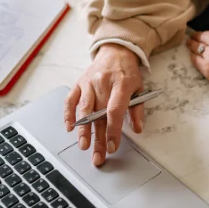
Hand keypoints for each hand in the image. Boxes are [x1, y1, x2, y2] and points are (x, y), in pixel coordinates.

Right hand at [64, 44, 143, 166]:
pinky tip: (69, 128)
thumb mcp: (139, 88)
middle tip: (97, 156)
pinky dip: (68, 114)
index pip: (115, 110)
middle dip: (97, 138)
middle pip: (98, 114)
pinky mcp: (79, 83)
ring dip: (83, 130)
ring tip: (83, 145)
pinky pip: (70, 100)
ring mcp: (89, 82)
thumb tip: (137, 129)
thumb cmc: (128, 72)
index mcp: (121, 84)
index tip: (112, 146)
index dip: (113, 130)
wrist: (116, 51)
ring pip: (84, 109)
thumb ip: (137, 109)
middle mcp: (103, 83)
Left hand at [186, 26, 208, 92]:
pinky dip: (193, 56)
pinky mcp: (207, 68)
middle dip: (196, 37)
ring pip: (195, 47)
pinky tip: (193, 56)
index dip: (208, 34)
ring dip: (192, 45)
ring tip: (189, 45)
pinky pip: (194, 59)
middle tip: (192, 38)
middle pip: (201, 36)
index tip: (206, 36)